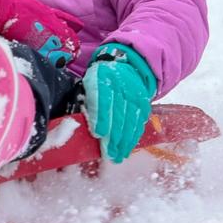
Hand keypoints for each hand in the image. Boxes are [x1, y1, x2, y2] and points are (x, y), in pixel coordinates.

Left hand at [81, 43, 156, 162]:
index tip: (98, 134)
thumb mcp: (88, 84)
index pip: (103, 100)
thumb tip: (78, 123)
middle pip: (118, 114)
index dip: (101, 117)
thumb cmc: (100, 80)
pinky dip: (134, 136)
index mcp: (102, 79)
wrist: (126, 66)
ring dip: (124, 141)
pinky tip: (128, 147)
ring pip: (130, 120)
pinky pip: (139, 121)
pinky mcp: (143, 102)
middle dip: (113, 136)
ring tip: (118, 156)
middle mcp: (121, 86)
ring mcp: (134, 94)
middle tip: (108, 154)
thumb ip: (85, 101)